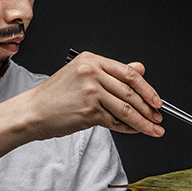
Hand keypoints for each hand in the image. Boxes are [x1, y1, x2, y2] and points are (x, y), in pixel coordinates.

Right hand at [22, 50, 164, 139]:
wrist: (33, 112)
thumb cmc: (55, 96)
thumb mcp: (82, 76)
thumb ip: (111, 73)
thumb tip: (140, 69)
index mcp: (91, 60)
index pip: (128, 73)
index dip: (146, 88)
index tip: (156, 100)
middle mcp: (92, 72)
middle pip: (130, 91)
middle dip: (148, 107)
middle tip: (159, 116)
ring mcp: (90, 91)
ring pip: (126, 108)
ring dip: (143, 121)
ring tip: (154, 128)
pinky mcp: (89, 111)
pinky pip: (115, 121)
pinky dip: (128, 128)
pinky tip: (135, 131)